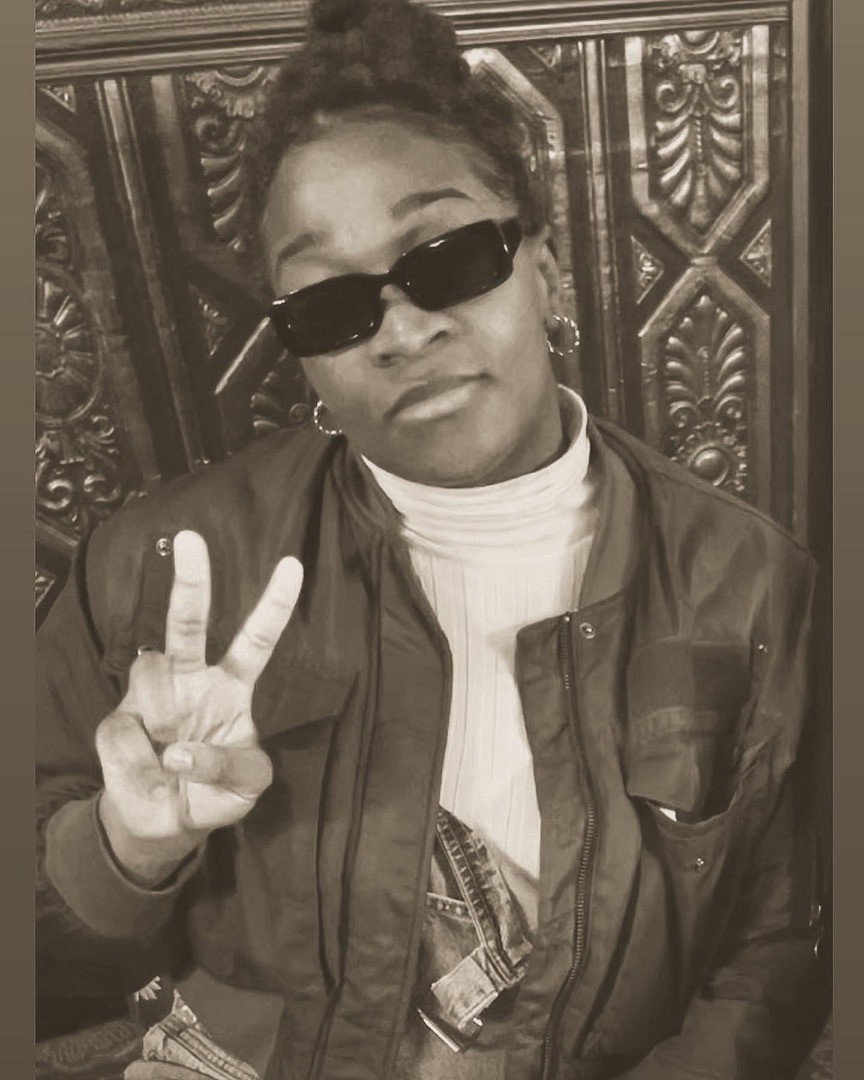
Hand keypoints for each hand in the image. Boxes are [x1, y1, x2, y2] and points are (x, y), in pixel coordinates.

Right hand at [96, 530, 302, 885]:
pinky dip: (142, 767)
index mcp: (232, 688)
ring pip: (150, 670)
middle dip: (191, 581)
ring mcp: (150, 698)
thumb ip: (231, 767)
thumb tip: (179, 751)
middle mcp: (190, 680)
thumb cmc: (214, 792)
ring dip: (162, 718)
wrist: (163, 825)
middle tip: (190, 538)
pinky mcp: (116, 723)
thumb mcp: (246, 785)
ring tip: (171, 764)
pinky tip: (150, 777)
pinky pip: (127, 734)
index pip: (257, 640)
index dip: (275, 605)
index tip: (293, 565)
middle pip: (190, 623)